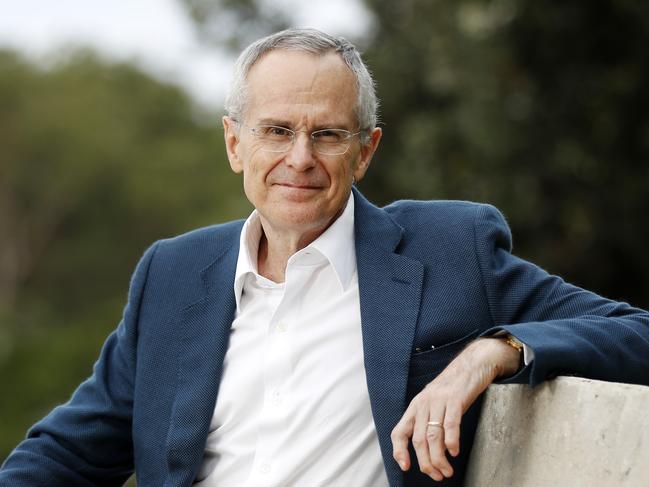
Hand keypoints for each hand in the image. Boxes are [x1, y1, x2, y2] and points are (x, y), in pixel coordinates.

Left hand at [390, 337, 519, 480]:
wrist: (470, 365)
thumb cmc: (452, 388)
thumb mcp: (434, 404)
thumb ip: (429, 424)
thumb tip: (430, 452)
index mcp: (415, 407)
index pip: (399, 431)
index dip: (399, 451)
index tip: (405, 467)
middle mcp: (423, 403)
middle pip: (418, 440)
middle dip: (426, 462)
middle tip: (436, 475)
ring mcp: (438, 401)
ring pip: (433, 436)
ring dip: (440, 458)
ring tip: (447, 471)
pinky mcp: (455, 399)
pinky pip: (450, 425)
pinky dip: (451, 442)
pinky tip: (454, 452)